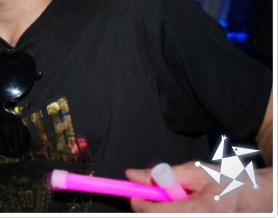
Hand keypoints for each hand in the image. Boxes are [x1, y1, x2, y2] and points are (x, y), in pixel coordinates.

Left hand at [126, 161, 272, 211]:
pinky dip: (175, 211)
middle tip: (162, 193)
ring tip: (183, 198)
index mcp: (198, 210)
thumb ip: (160, 174)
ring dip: (167, 208)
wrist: (252, 198)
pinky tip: (185, 205)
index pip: (156, 212)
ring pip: (168, 217)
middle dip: (154, 206)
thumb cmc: (227, 182)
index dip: (140, 203)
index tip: (134, 193)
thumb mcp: (192, 171)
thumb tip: (132, 175)